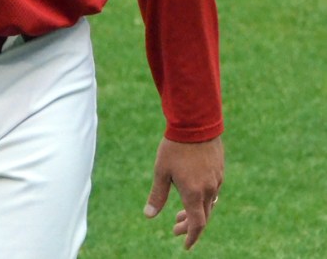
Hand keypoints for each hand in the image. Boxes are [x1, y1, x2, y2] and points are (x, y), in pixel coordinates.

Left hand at [144, 135, 223, 249]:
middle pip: (203, 216)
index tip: (184, 244)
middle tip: (174, 228)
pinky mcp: (219, 170)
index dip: (191, 236)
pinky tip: (194, 194)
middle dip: (188, 225)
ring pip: (209, 204)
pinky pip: (213, 191)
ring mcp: (216, 180)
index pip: (197, 224)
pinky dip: (203, 199)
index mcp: (194, 193)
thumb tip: (149, 216)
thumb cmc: (175, 147)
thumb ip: (158, 195)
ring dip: (196, 211)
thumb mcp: (161, 171)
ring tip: (180, 212)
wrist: (196, 123)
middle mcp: (209, 190)